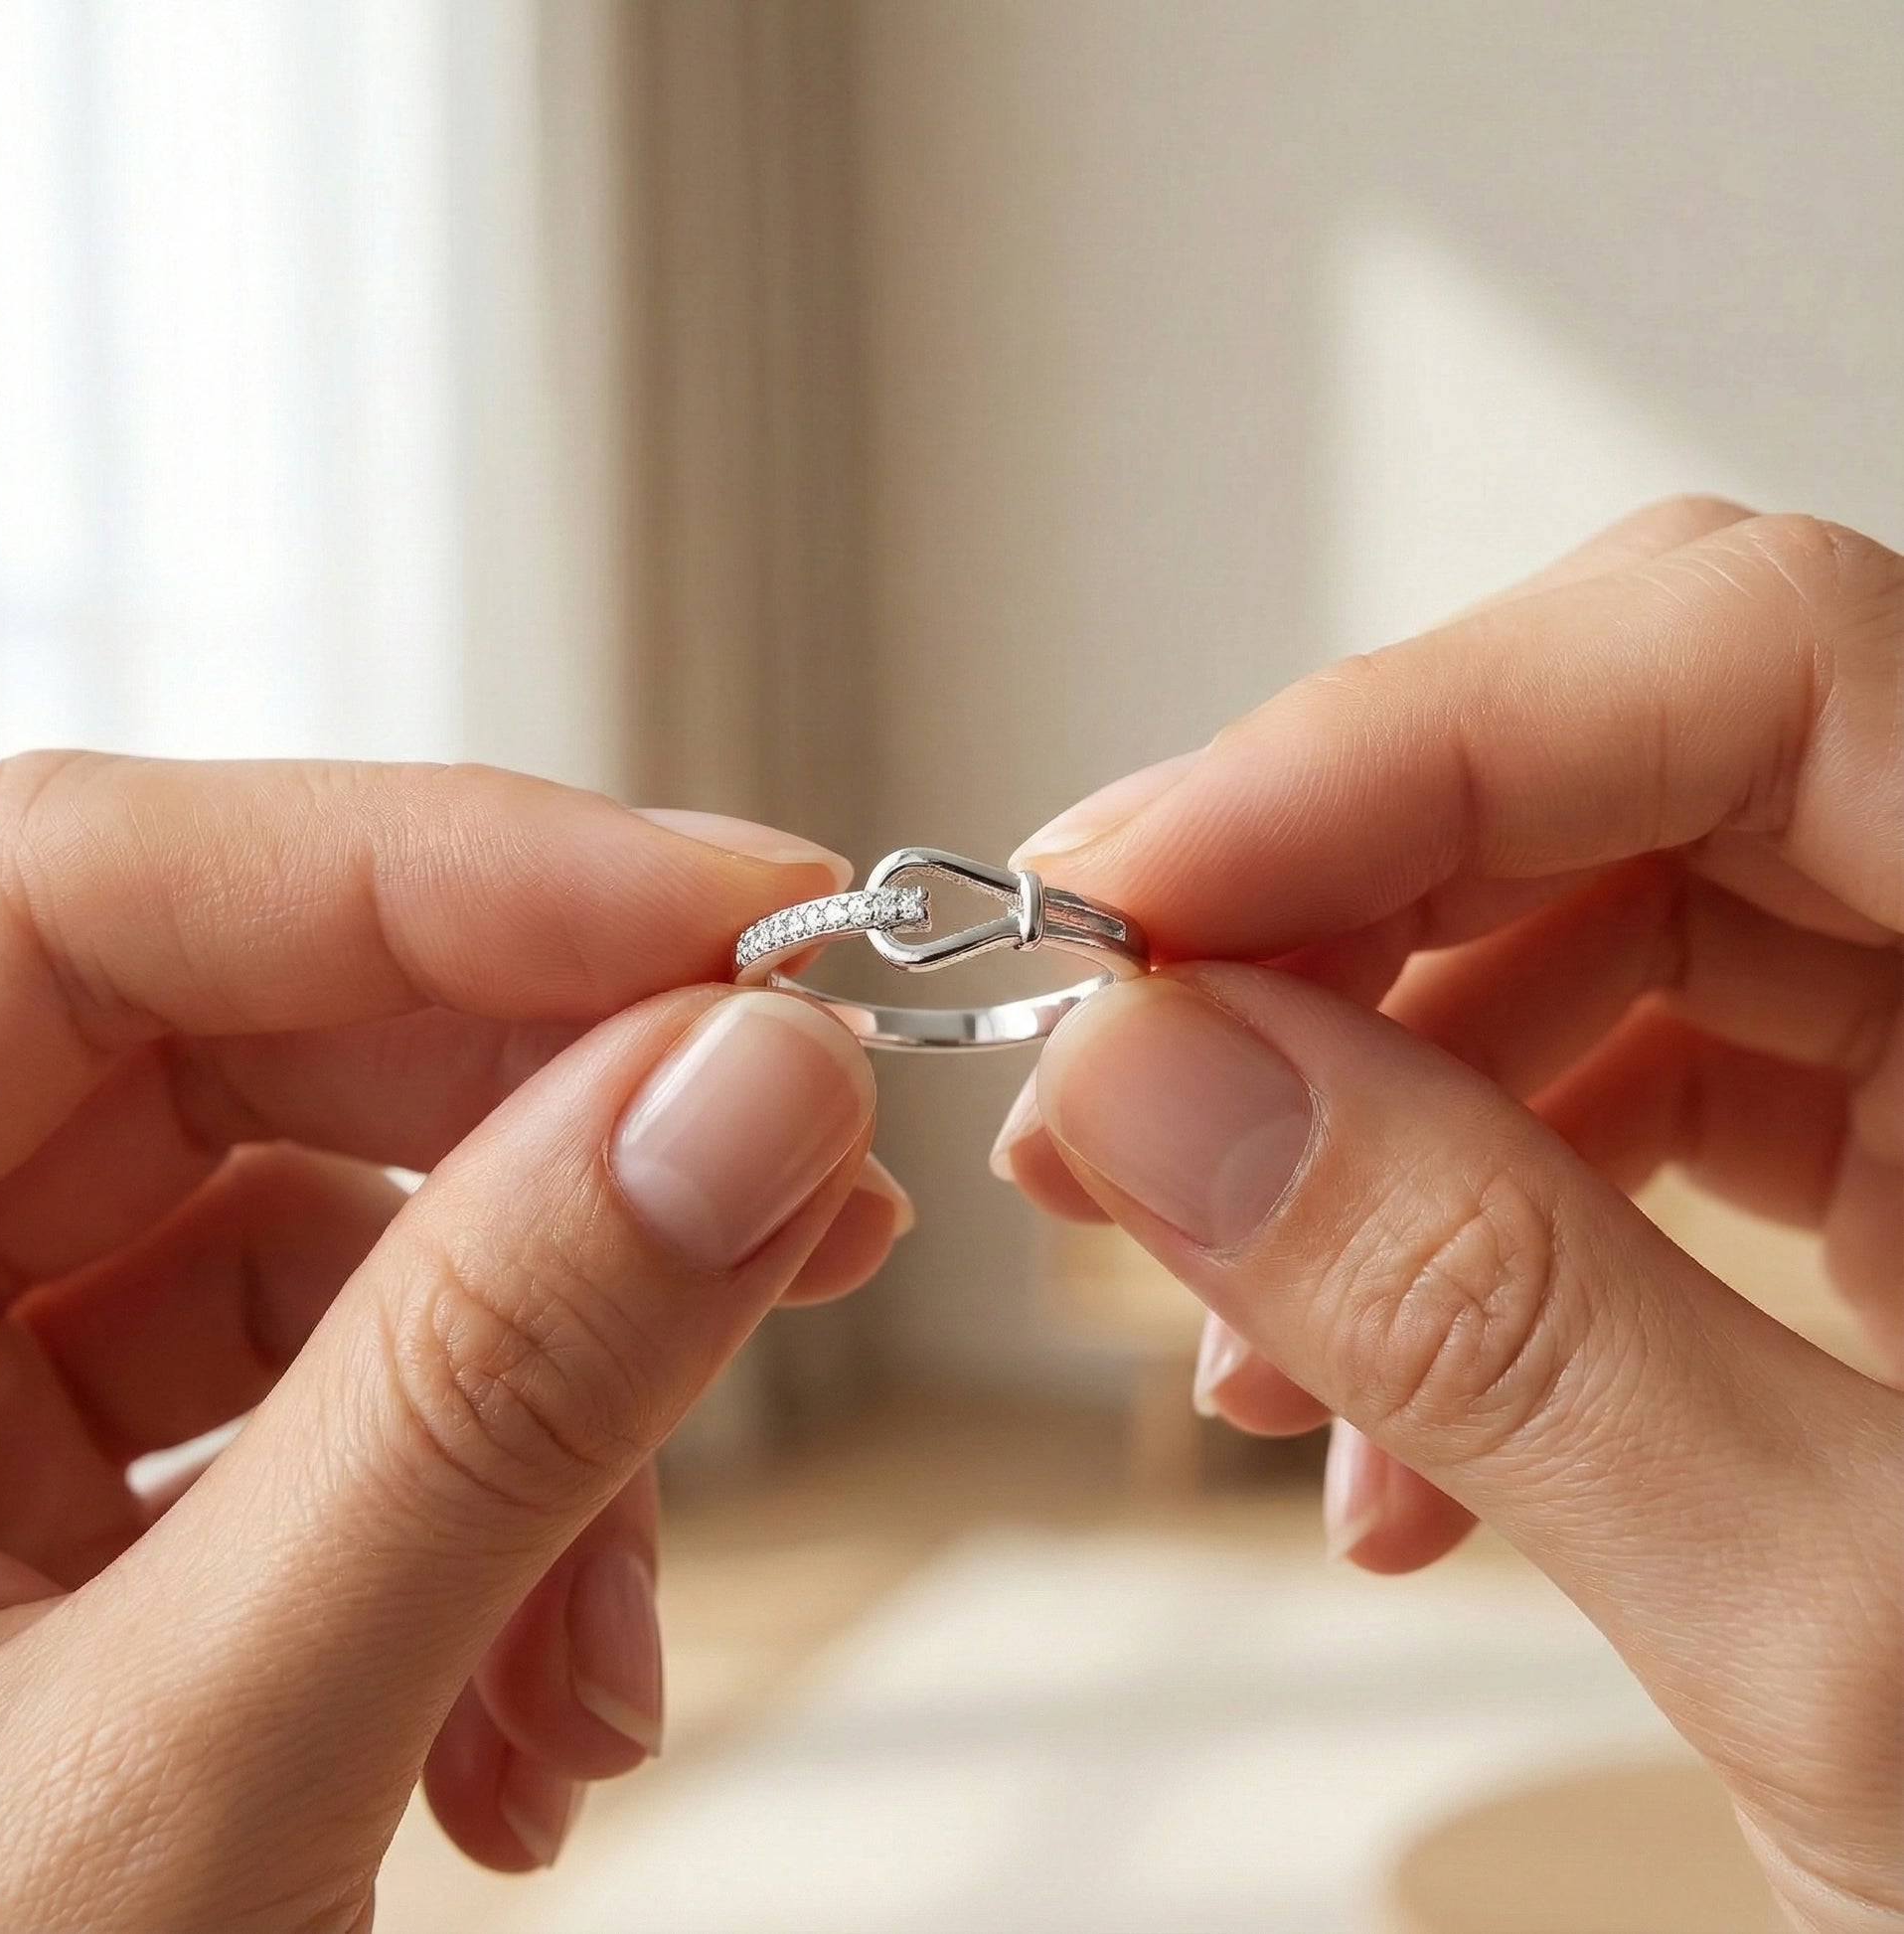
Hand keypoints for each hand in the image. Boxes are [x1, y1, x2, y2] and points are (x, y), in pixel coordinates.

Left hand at [0, 755, 907, 1930]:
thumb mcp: (177, 1785)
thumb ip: (483, 1406)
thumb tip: (758, 1093)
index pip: (89, 884)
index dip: (448, 865)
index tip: (758, 931)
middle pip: (245, 1040)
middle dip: (557, 1129)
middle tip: (809, 1191)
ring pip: (324, 1229)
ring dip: (546, 1399)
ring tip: (624, 1644)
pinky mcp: (46, 1497)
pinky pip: (324, 1397)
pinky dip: (483, 1519)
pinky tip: (540, 1718)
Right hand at [992, 502, 1902, 1930]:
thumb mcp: (1842, 1636)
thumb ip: (1495, 1324)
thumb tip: (1159, 1086)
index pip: (1751, 664)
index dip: (1399, 742)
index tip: (1131, 899)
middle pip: (1624, 770)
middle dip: (1321, 918)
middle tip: (1108, 1069)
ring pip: (1585, 922)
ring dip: (1353, 1104)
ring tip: (1225, 1324)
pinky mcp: (1895, 1139)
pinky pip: (1616, 1077)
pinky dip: (1444, 1217)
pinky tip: (1368, 1416)